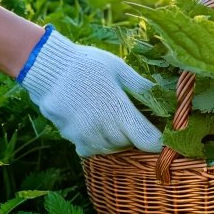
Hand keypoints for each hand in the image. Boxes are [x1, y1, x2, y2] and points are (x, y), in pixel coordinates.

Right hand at [17, 26, 162, 155]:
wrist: (47, 68)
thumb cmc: (88, 65)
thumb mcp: (120, 69)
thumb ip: (142, 87)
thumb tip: (166, 97)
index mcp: (119, 112)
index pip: (148, 141)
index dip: (159, 141)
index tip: (163, 133)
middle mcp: (103, 130)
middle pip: (131, 145)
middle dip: (137, 134)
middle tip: (133, 116)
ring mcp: (85, 137)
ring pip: (112, 148)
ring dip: (118, 138)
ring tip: (112, 116)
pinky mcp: (72, 140)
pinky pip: (93, 148)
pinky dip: (98, 140)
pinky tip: (95, 121)